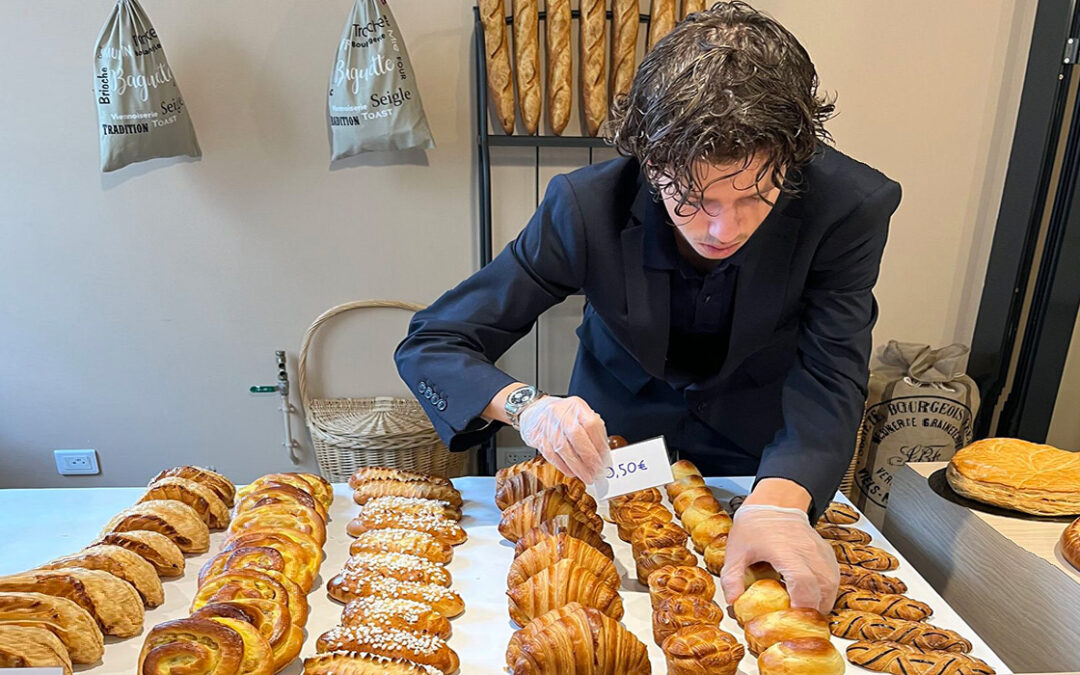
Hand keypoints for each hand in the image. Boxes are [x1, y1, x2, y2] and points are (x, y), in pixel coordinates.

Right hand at [517, 395, 610, 481]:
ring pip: (563, 449)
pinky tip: (572, 472)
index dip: (600, 445)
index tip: (606, 460)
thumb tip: (603, 456)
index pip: (592, 424)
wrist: (536, 412)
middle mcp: (560, 413)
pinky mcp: (537, 437)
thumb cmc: (563, 417)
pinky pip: (551, 455)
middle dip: (589, 458)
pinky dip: (563, 467)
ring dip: (578, 467)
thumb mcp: (581, 416)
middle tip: (598, 472)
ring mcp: (547, 425)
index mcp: (576, 406)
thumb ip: (593, 432)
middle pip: (577, 436)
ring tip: (587, 477)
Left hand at [720, 504, 839, 614]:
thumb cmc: (754, 525)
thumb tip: (733, 604)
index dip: (801, 606)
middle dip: (812, 612)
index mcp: (785, 550)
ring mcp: (821, 552)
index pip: (803, 583)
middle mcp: (808, 552)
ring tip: (803, 611)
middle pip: (823, 590)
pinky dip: (826, 593)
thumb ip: (732, 578)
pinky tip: (811, 597)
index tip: (791, 620)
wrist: (774, 503)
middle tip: (795, 621)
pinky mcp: (828, 554)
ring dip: (821, 604)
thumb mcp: (735, 550)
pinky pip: (834, 580)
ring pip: (832, 587)